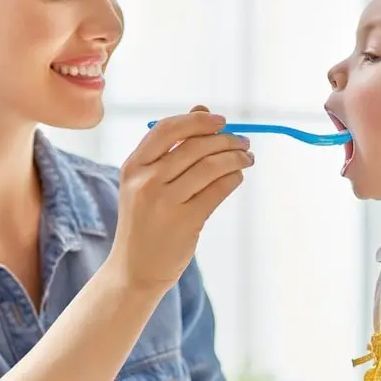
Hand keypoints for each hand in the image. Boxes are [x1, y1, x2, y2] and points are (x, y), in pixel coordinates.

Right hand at [111, 107, 253, 290]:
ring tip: (247, 157)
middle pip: (194, 146)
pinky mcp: (185, 221)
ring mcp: (165, 202)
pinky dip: (233, 179)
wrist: (134, 269)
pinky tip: (238, 177)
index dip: (198, 121)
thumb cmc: (145, 222)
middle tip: (243, 141)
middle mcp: (146, 181)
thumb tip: (203, 111)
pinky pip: (218, 190)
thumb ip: (171, 148)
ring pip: (211, 166)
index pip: (167, 129)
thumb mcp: (146, 183)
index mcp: (133, 166)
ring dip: (236, 157)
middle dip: (226, 140)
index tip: (221, 122)